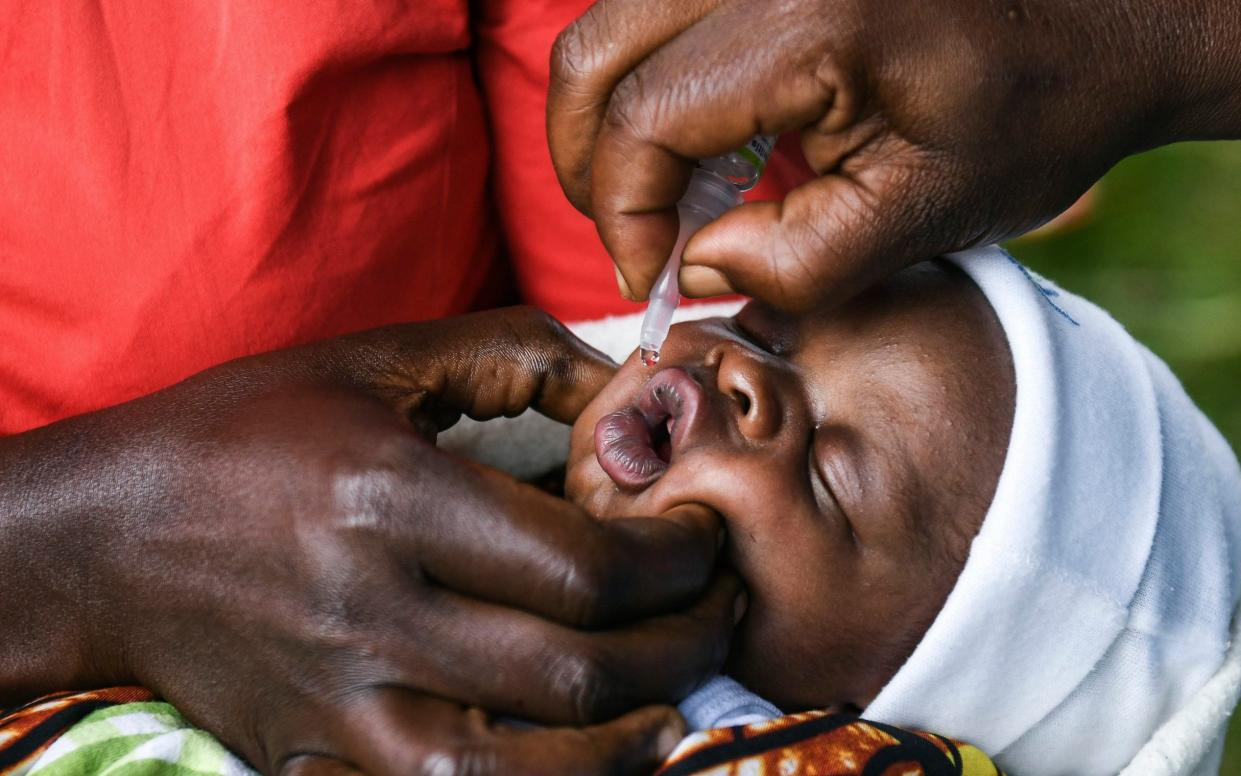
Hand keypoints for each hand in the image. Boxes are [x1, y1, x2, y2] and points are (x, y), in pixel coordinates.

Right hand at [0, 308, 738, 774]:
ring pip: (522, 770)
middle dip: (681, 644)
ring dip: (630, 739)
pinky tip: (589, 753)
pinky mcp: (315, 758)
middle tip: (719, 605)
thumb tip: (626, 383)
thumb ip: (511, 356)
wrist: (106, 537)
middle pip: (572, 672)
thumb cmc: (246, 432)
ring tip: (679, 690)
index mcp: (389, 500)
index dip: (674, 560)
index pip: (580, 566)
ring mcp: (339, 704)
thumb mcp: (374, 360)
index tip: (702, 537)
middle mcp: (368, 613)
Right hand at [548, 0, 1240, 309]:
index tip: (653, 278)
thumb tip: (692, 268)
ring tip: (673, 195)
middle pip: (591, 56)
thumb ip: (793, 264)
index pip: (640, 120)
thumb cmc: (1034, 111)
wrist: (1107, 18)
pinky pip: (658, 8)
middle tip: (639, 240)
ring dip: (615, 119)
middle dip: (592, 167)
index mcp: (805, 16)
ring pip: (610, 22)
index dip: (624, 216)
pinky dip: (653, 79)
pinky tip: (709, 138)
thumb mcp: (920, 216)